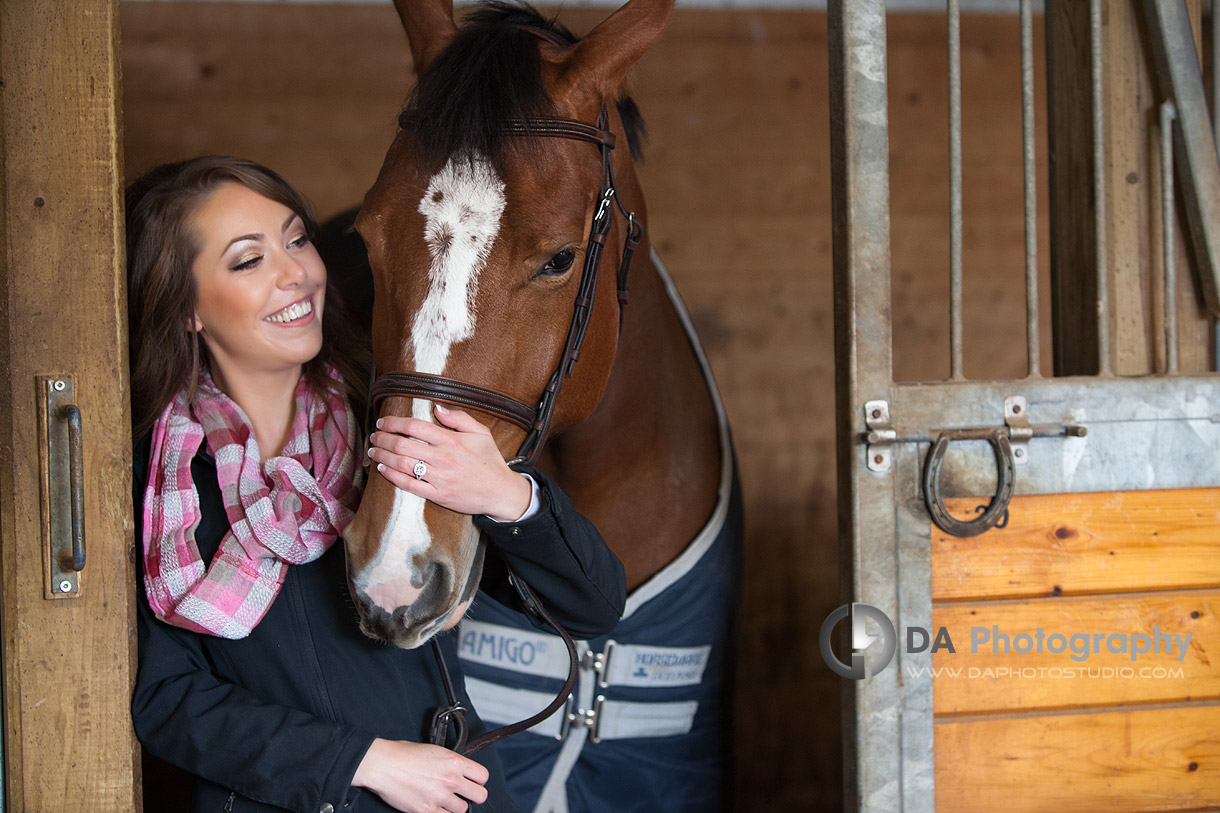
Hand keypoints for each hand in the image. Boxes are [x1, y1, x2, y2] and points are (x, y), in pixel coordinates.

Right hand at [351, 738, 488, 812]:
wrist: (383, 765)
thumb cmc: (403, 754)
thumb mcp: (434, 750)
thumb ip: (450, 762)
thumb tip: (459, 770)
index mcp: (454, 761)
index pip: (483, 776)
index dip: (479, 780)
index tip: (473, 782)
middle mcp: (450, 779)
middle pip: (480, 795)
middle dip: (473, 795)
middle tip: (464, 794)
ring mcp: (440, 797)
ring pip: (462, 810)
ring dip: (454, 806)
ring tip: (443, 799)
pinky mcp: (427, 810)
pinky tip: (434, 805)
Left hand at [368, 405, 530, 521]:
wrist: (500, 492)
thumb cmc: (490, 461)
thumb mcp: (481, 433)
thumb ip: (459, 418)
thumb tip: (436, 407)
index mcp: (452, 440)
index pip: (415, 426)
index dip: (394, 422)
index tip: (383, 422)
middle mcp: (443, 458)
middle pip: (403, 444)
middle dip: (383, 439)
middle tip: (373, 436)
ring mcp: (439, 478)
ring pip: (403, 464)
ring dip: (383, 456)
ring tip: (372, 451)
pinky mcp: (438, 495)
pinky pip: (409, 485)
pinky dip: (393, 476)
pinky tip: (383, 469)